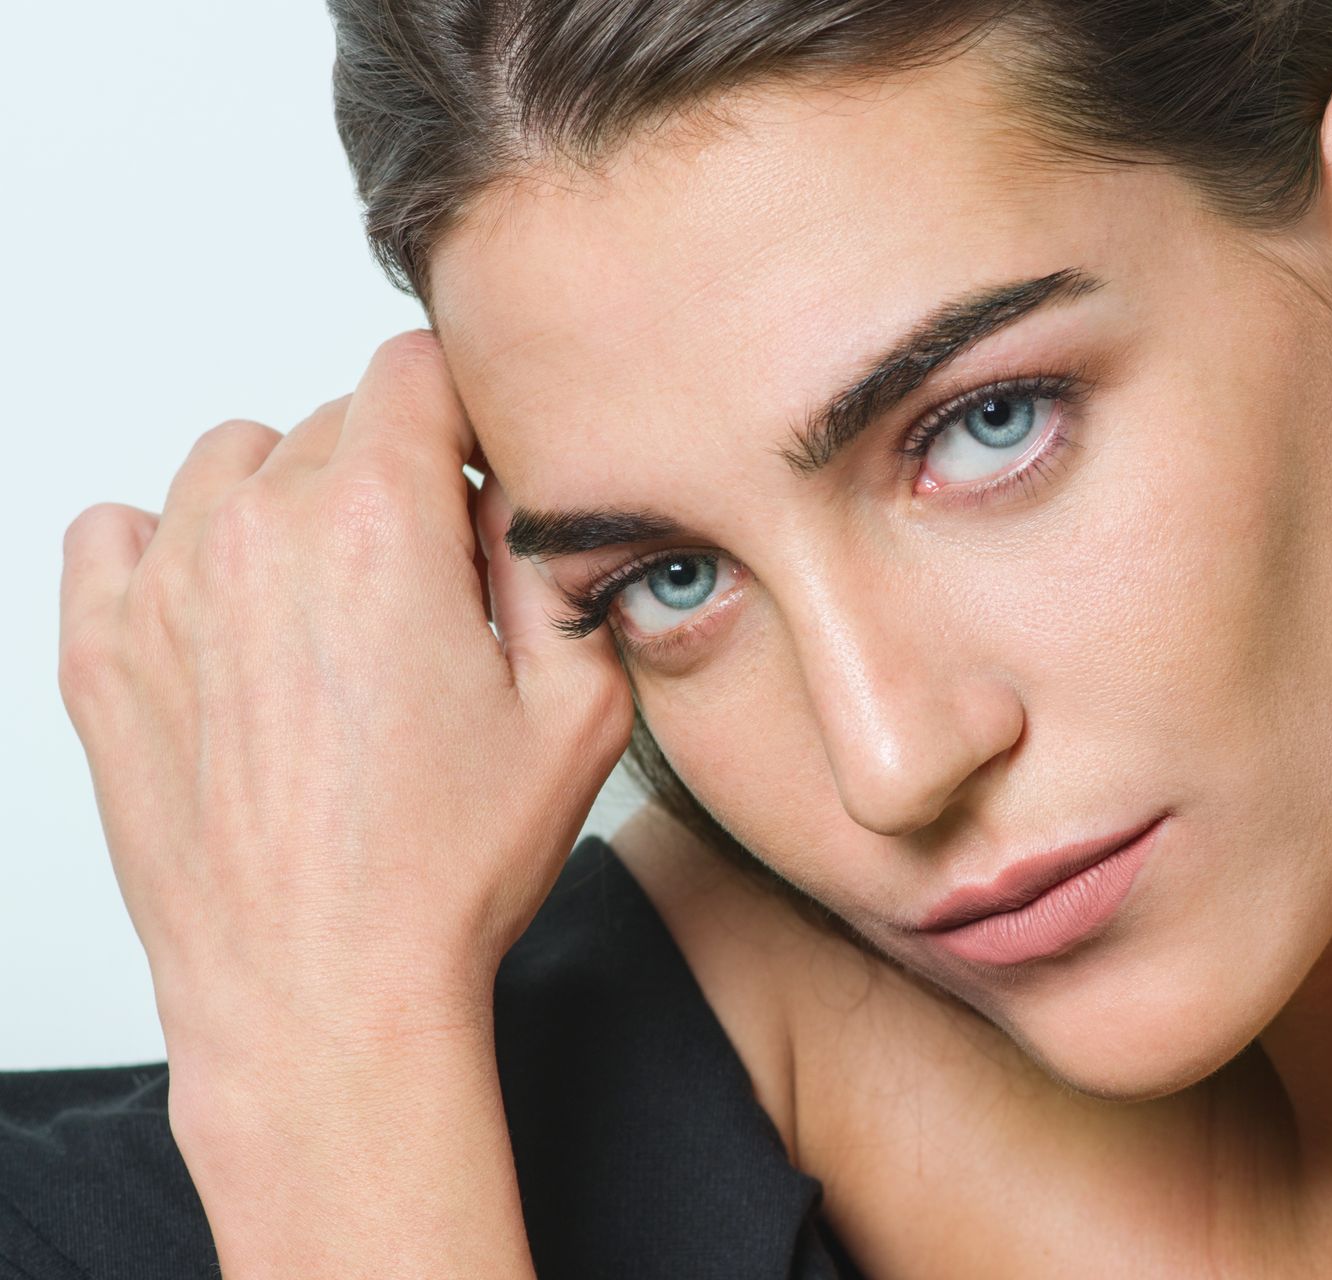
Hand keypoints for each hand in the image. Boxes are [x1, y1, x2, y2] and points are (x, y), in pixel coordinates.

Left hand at [55, 327, 631, 1136]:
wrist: (320, 991)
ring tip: (333, 605)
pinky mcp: (100, 652)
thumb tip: (532, 503)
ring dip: (291, 504)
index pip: (416, 370)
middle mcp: (257, 534)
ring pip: (232, 464)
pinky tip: (229, 617)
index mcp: (382, 529)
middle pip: (335, 421)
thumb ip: (561, 570)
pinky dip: (172, 548)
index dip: (469, 417)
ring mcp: (163, 590)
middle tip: (433, 584)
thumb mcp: (580, 712)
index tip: (482, 479)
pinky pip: (118, 531)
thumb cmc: (442, 871)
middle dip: (397, 475)